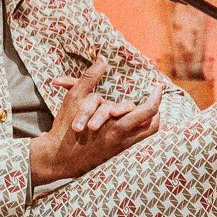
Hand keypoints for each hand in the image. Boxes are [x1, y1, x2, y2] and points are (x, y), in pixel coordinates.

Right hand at [27, 56, 161, 184]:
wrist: (57, 158)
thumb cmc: (65, 127)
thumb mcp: (75, 98)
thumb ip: (90, 77)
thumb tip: (102, 59)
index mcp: (117, 126)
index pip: (148, 110)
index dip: (157, 97)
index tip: (159, 86)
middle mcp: (123, 139)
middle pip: (153, 125)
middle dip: (156, 109)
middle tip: (156, 97)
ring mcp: (121, 148)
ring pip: (147, 135)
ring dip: (151, 120)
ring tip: (149, 108)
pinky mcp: (116, 154)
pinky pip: (138, 141)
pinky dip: (141, 129)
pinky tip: (138, 120)